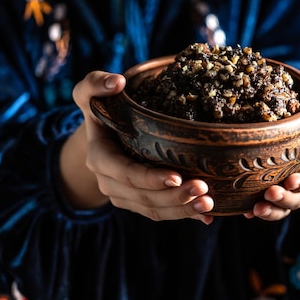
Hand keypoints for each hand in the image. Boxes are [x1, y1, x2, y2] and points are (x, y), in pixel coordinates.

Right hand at [60, 71, 214, 223]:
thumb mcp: (90, 93)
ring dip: (182, 210)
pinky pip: (161, 213)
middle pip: (144, 196)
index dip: (149, 178)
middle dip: (174, 197)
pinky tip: (207, 217)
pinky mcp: (139, 202)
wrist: (101, 134)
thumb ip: (95, 84)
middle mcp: (109, 182)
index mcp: (100, 158)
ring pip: (154, 209)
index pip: (125, 173)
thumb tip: (116, 82)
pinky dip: (184, 215)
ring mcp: (124, 196)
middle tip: (204, 190)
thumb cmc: (102, 108)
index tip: (177, 177)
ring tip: (209, 204)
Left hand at [244, 109, 299, 220]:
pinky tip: (244, 212)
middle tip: (270, 194)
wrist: (288, 113)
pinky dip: (252, 209)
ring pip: (282, 207)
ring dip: (271, 210)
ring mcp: (284, 185)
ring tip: (256, 209)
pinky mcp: (267, 186)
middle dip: (285, 199)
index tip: (290, 181)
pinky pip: (264, 203)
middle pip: (298, 197)